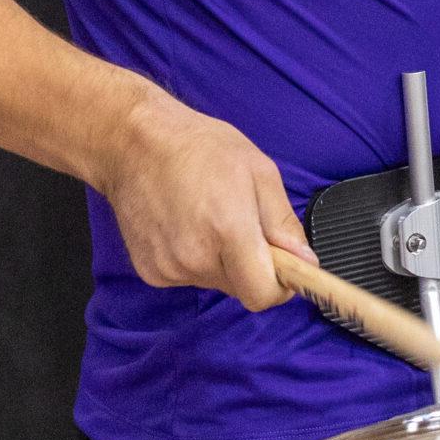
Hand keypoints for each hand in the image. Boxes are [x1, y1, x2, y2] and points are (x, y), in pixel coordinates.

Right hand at [93, 88, 313, 311]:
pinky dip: (196, 259)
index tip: (284, 268)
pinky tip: (186, 224)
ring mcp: (169, 268)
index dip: (279, 286)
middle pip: (242, 287)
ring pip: (216, 282)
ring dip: (223, 260)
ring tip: (210, 216)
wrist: (134, 144)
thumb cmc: (198, 148)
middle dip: (252, 265)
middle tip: (243, 223)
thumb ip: (283, 222)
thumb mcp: (259, 171)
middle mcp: (196, 257)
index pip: (262, 294)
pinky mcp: (150, 271)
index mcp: (228, 231)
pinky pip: (189, 277)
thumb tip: (305, 260)